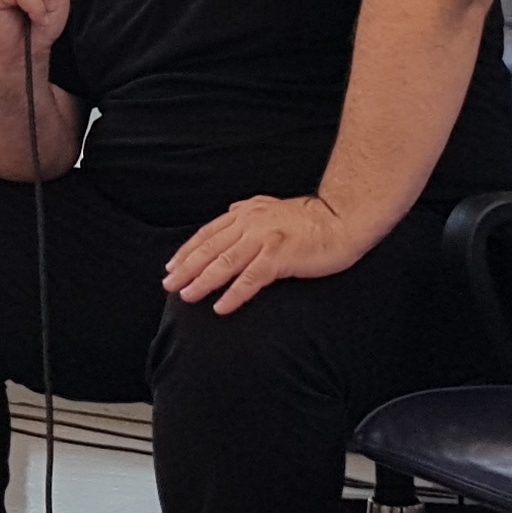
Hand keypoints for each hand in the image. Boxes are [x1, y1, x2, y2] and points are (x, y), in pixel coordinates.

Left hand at [164, 195, 360, 315]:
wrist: (343, 220)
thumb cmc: (312, 218)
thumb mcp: (274, 206)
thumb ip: (250, 209)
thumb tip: (231, 209)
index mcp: (247, 213)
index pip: (208, 233)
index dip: (187, 251)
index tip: (171, 266)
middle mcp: (251, 223)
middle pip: (210, 248)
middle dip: (186, 268)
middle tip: (168, 285)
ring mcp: (265, 239)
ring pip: (225, 263)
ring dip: (202, 281)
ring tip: (187, 296)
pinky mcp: (280, 256)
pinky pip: (251, 279)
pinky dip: (233, 294)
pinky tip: (221, 306)